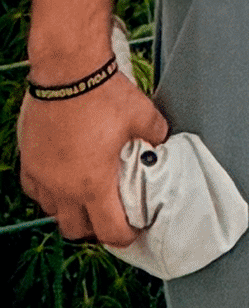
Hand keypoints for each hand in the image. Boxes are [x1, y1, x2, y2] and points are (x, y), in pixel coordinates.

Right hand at [19, 67, 168, 245]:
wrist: (68, 71)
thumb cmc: (103, 94)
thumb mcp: (143, 115)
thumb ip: (155, 135)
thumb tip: (161, 142)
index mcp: (94, 184)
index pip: (109, 231)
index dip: (125, 236)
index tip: (133, 230)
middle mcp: (64, 188)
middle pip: (76, 229)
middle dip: (94, 227)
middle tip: (109, 213)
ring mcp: (42, 175)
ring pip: (53, 211)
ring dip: (70, 209)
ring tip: (85, 194)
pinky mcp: (28, 160)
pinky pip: (35, 189)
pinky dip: (48, 190)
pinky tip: (61, 177)